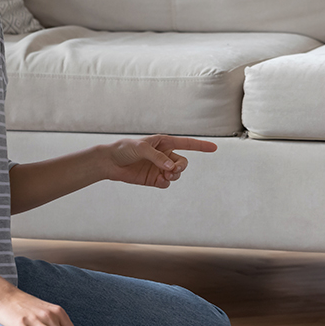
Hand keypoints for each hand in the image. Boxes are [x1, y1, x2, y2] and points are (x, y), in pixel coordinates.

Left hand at [103, 134, 217, 187]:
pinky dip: (165, 182)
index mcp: (164, 142)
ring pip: (176, 174)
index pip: (186, 143)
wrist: (110, 162)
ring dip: (174, 175)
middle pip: (183, 162)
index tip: (214, 148)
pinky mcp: (154, 179)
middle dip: (181, 167)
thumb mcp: (141, 148)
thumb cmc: (124, 149)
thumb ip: (157, 157)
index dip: (201, 146)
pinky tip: (158, 179)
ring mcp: (160, 168)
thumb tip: (170, 167)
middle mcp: (165, 155)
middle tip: (172, 170)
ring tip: (165, 175)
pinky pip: (166, 183)